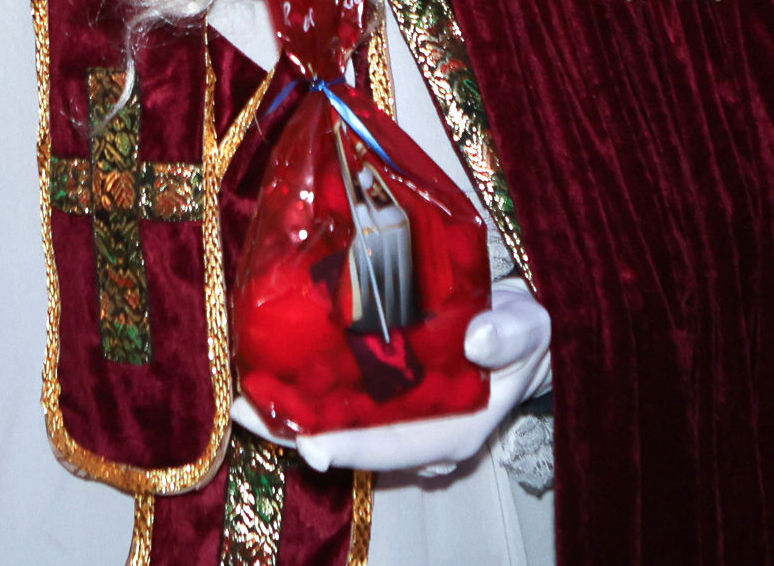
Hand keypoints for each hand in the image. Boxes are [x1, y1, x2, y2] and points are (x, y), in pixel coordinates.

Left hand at [230, 284, 551, 476]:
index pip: (396, 448)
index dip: (353, 450)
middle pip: (352, 443)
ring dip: (290, 415)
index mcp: (454, 431)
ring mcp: (397, 415)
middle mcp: (417, 433)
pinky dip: (304, 390)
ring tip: (243, 400)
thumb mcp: (530, 328)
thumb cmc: (523, 330)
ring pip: (337, 424)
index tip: (313, 448)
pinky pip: (339, 397)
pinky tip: (269, 375)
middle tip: (248, 414)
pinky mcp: (382, 390)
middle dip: (298, 434)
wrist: (517, 324)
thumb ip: (512, 334)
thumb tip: (480, 340)